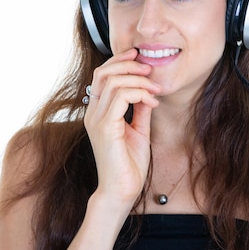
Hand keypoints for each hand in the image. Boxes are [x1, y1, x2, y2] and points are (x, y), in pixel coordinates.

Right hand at [83, 48, 161, 210]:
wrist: (122, 191)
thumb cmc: (129, 166)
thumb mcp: (138, 130)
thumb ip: (139, 109)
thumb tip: (147, 91)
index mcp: (97, 112)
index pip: (102, 76)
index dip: (119, 62)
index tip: (140, 58)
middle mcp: (93, 113)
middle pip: (104, 72)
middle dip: (128, 64)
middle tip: (149, 68)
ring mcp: (97, 120)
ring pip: (114, 82)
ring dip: (139, 80)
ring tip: (155, 89)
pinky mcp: (106, 128)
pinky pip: (121, 97)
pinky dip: (139, 93)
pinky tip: (152, 102)